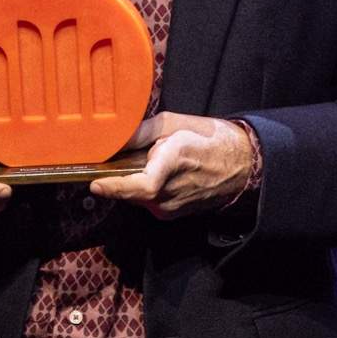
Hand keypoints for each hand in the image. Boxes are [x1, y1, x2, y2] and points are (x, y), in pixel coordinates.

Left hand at [88, 113, 255, 219]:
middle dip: (119, 178)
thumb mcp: (174, 123)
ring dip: (133, 182)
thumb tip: (112, 140)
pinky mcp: (172, 214)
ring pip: (137, 197)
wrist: (241, 164)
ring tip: (148, 162)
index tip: (95, 183)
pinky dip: (144, 188)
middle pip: (130, 190)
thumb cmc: (209, 139)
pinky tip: (157, 173)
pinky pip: (147, 201)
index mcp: (174, 163)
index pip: (140, 185)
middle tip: (118, 161)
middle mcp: (170, 192)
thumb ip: (140, 132)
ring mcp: (171, 207)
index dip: (115, 187)